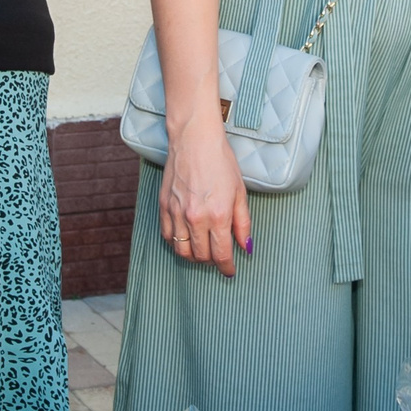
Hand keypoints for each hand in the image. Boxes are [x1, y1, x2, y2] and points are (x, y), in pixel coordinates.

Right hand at [159, 114, 251, 276]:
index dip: (227, 267)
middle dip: (212, 262)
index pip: (222, 254)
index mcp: (218, 215)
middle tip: (219, 256)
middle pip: (201, 256)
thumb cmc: (221, 162)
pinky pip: (167, 236)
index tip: (230, 271)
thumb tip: (246, 247)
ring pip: (182, 251)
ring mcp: (177, 213)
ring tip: (203, 250)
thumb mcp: (240, 192)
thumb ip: (243, 223)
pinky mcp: (164, 206)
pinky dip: (176, 243)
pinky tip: (186, 238)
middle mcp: (196, 218)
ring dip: (193, 256)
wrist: (194, 140)